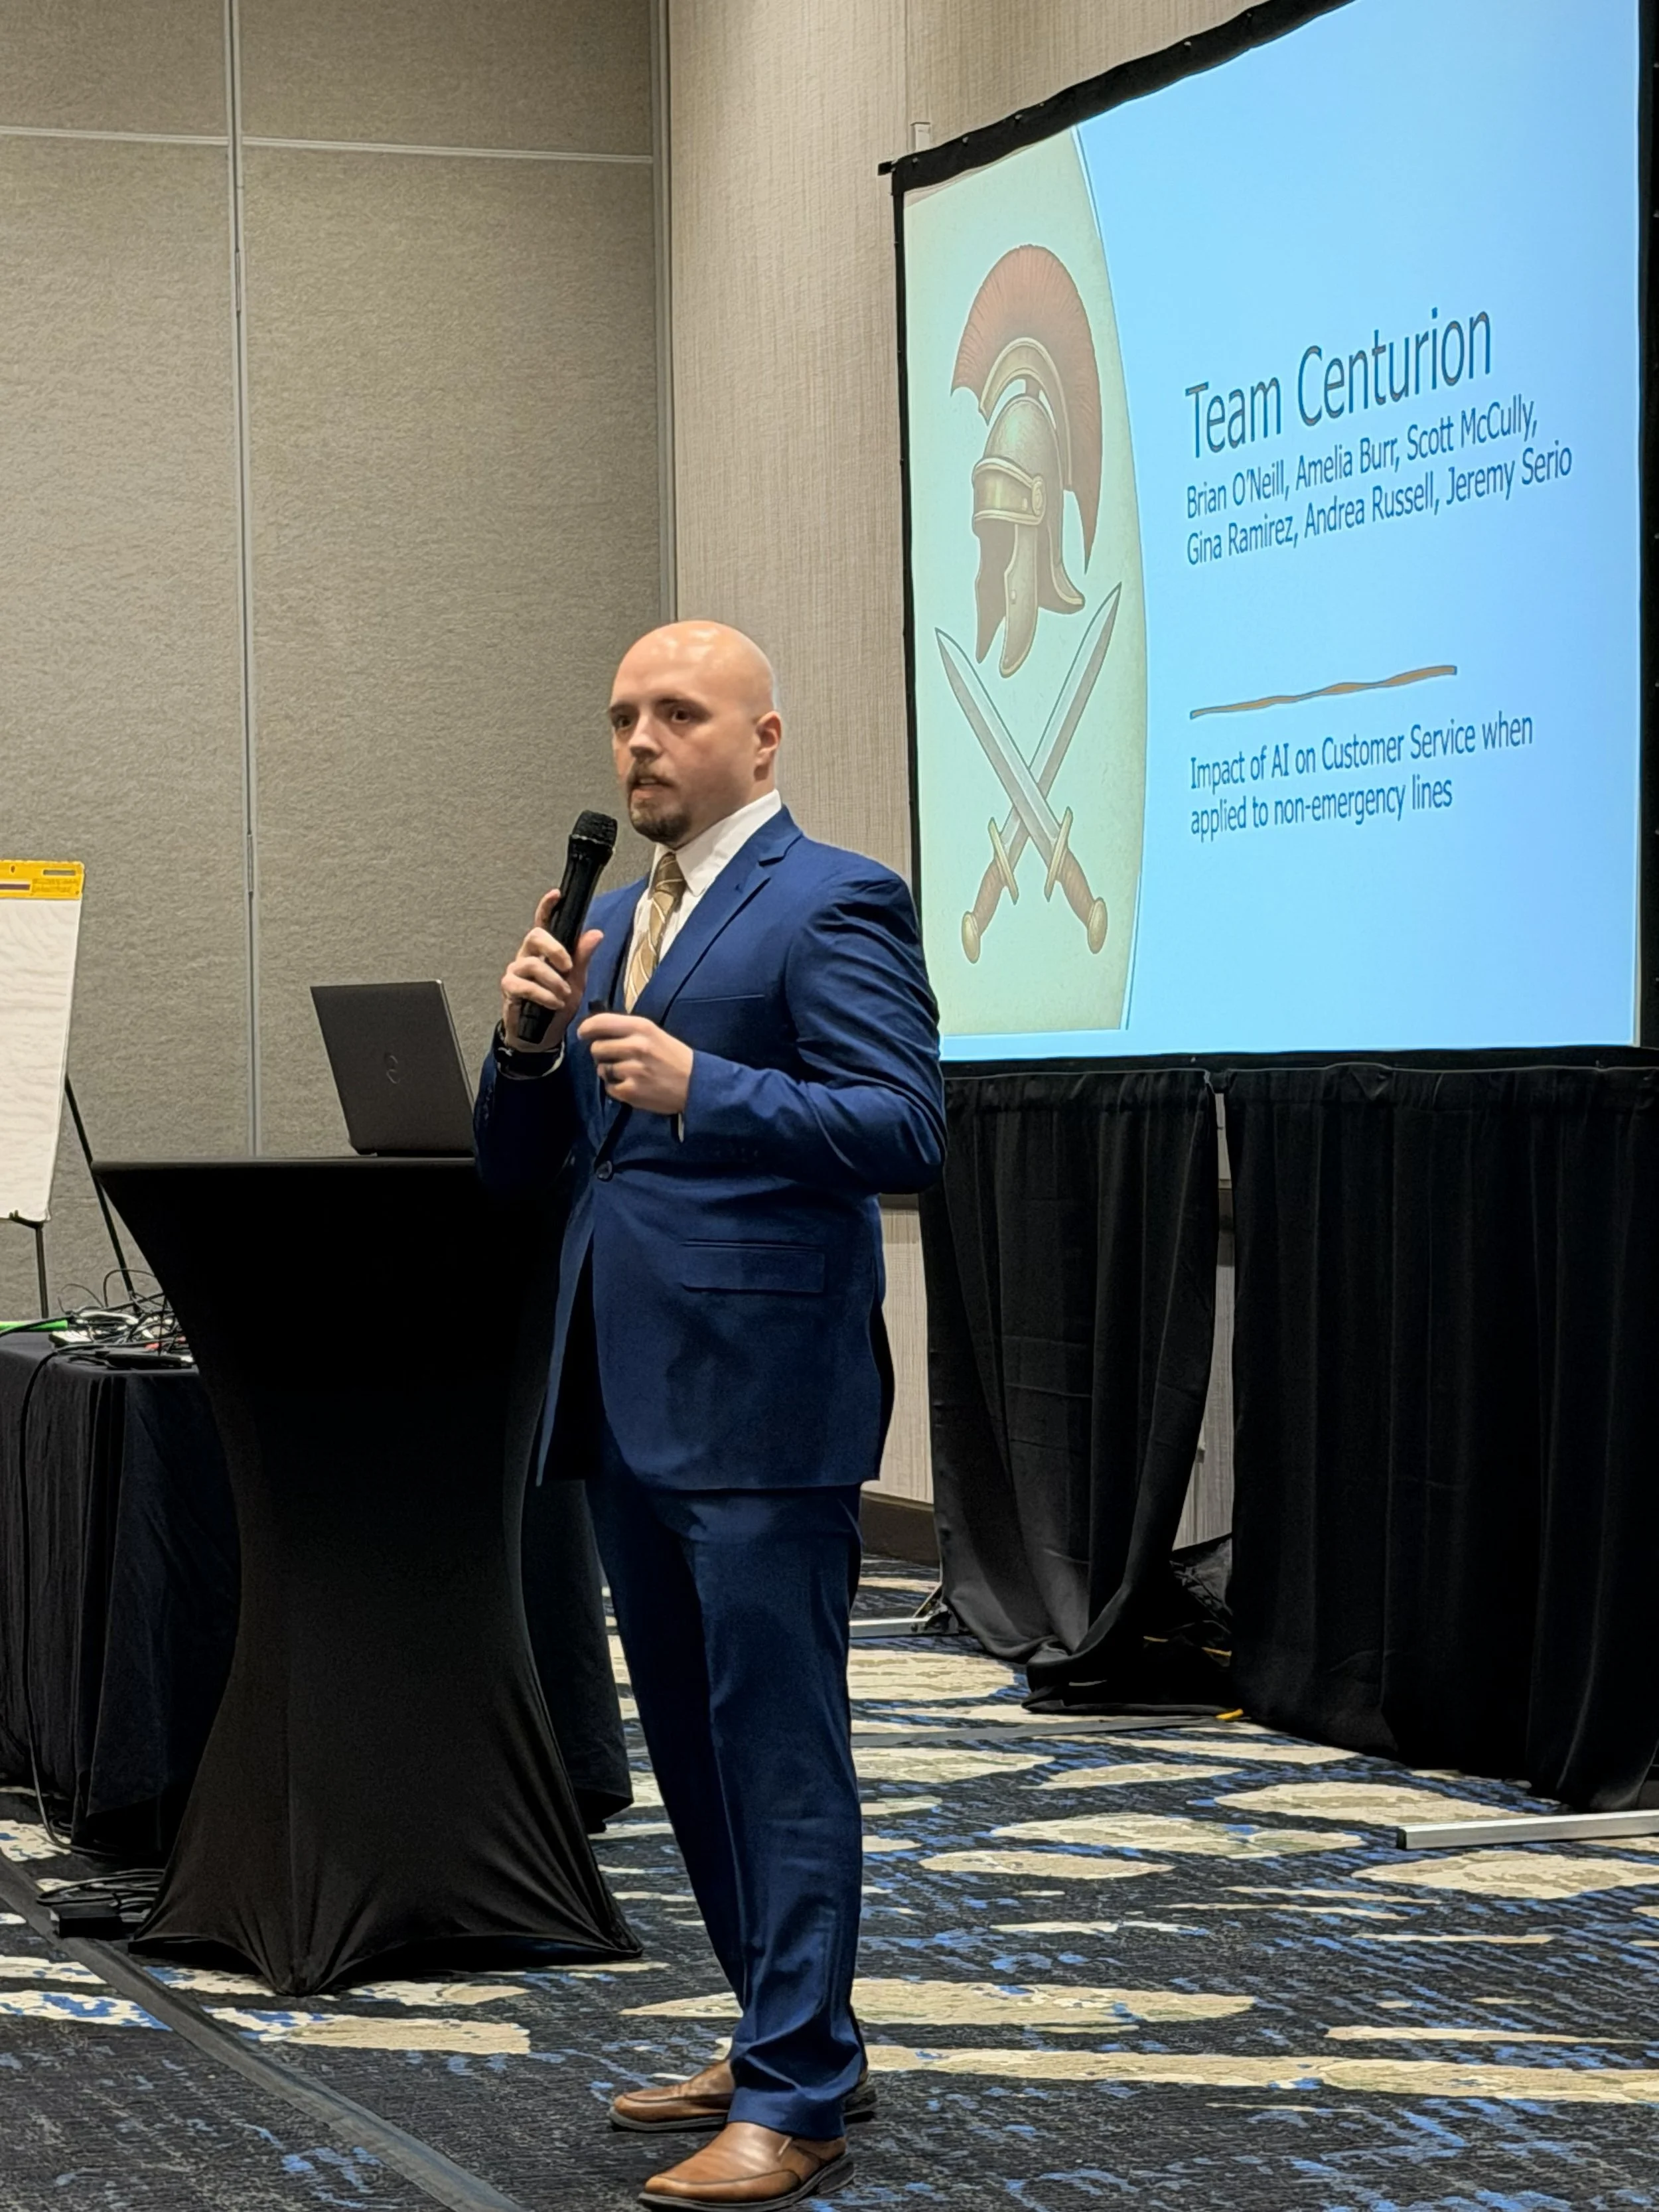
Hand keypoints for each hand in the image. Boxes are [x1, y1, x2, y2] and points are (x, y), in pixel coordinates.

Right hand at [500, 890, 603, 1050]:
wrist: (543, 1035)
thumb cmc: (558, 1005)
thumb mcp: (577, 981)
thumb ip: (583, 957)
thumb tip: (596, 933)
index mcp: (544, 951)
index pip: (543, 922)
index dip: (547, 906)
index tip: (556, 894)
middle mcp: (527, 956)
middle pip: (534, 936)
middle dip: (554, 949)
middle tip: (568, 967)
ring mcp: (516, 971)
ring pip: (532, 964)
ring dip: (554, 982)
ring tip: (564, 996)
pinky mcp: (509, 988)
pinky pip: (524, 985)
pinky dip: (543, 995)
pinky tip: (554, 1003)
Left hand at [578, 1012, 692, 1114]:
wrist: (697, 1084)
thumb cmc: (674, 1057)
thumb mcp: (654, 1034)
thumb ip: (626, 1031)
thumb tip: (594, 1031)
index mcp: (641, 1027)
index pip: (600, 1022)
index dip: (587, 1028)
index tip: (583, 1033)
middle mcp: (635, 1046)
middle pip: (596, 1048)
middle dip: (601, 1054)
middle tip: (616, 1058)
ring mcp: (633, 1070)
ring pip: (601, 1069)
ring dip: (610, 1072)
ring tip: (629, 1073)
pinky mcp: (631, 1091)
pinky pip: (609, 1088)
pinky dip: (617, 1088)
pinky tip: (633, 1086)